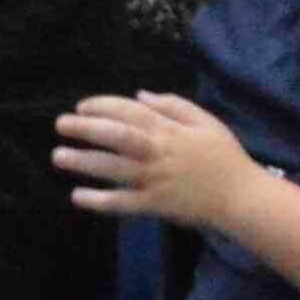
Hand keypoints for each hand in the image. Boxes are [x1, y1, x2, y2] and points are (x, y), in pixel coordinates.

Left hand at [53, 90, 256, 227]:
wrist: (241, 196)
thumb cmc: (224, 156)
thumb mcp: (205, 121)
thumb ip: (173, 105)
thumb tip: (139, 94)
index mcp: (168, 130)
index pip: (128, 111)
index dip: (102, 106)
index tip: (81, 107)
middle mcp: (156, 153)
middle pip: (115, 136)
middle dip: (85, 129)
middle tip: (60, 125)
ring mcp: (154, 180)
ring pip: (113, 169)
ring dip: (83, 162)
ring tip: (58, 157)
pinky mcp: (154, 205)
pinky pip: (123, 203)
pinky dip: (99, 201)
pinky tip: (77, 197)